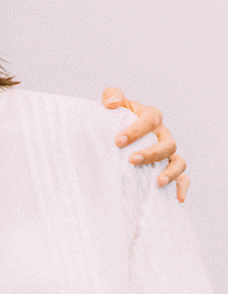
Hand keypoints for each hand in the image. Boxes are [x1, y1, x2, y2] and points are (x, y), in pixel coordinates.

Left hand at [102, 87, 188, 201]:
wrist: (116, 133)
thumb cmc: (116, 117)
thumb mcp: (112, 103)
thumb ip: (111, 96)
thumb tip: (111, 103)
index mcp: (151, 117)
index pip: (150, 120)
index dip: (136, 131)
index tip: (117, 141)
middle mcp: (163, 134)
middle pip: (167, 143)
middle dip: (150, 153)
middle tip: (131, 160)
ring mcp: (167, 152)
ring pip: (178, 161)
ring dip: (170, 172)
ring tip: (157, 182)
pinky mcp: (167, 167)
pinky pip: (183, 178)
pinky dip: (182, 186)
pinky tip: (177, 198)